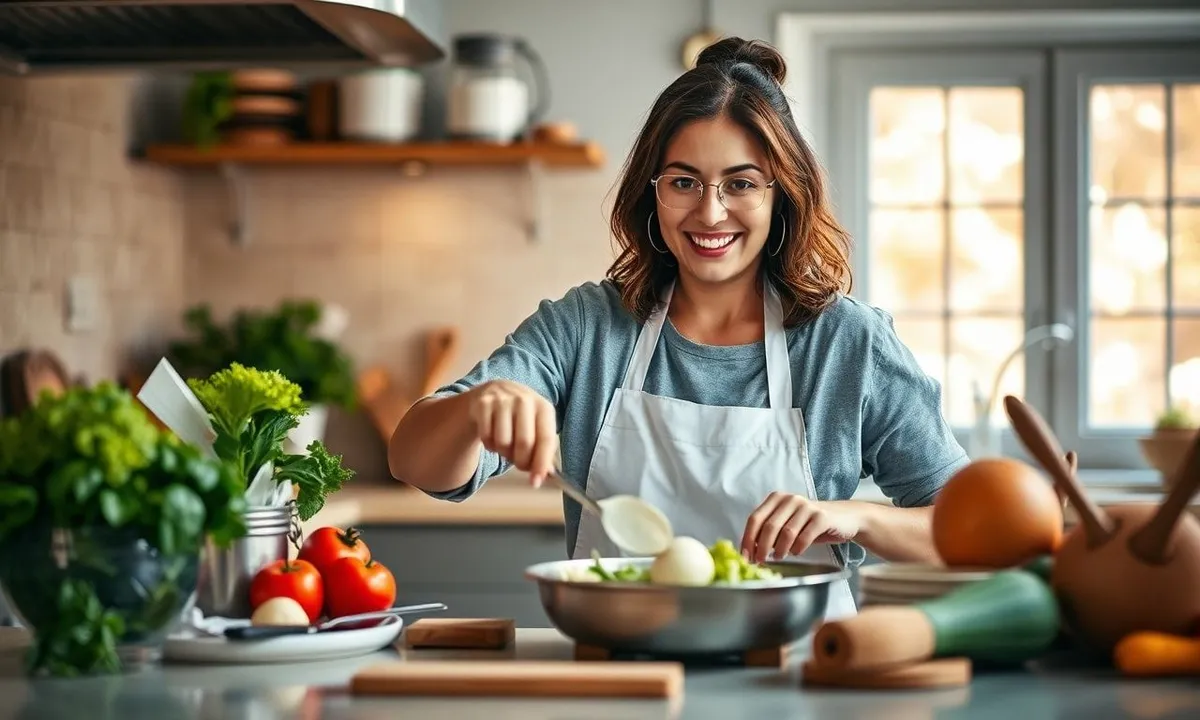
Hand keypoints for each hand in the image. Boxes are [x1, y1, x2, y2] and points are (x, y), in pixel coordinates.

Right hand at [467, 380, 557, 486]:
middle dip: (521, 462)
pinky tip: (494, 437)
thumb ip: (544, 451)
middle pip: (524, 443)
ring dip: (504, 453)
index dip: (541, 463)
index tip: (536, 482)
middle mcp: (524, 400)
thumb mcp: (538, 427)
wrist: (497, 391)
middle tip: (520, 465)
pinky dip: (490, 446)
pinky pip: (486, 438)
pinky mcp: (483, 403)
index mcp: (544, 407)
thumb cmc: (522, 417)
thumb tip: (546, 475)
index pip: (546, 439)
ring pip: (503, 442)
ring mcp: (503, 400)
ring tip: (507, 446)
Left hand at [741, 492, 861, 562]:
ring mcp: (806, 506)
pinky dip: (798, 548)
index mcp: (776, 498)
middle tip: (760, 562)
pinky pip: (804, 536)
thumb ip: (769, 533)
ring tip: (778, 558)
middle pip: (768, 526)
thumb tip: (751, 550)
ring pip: (786, 532)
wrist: (845, 519)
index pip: (755, 518)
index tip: (745, 557)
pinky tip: (796, 553)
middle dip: (761, 547)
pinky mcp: (821, 516)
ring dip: (779, 550)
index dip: (747, 539)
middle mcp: (790, 499)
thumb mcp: (788, 525)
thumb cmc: (810, 525)